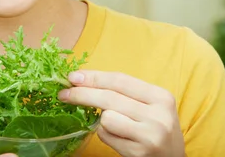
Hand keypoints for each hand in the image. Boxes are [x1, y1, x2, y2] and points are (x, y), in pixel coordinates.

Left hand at [58, 71, 184, 156]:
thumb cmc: (155, 128)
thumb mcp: (150, 106)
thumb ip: (125, 93)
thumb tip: (83, 80)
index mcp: (161, 96)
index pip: (120, 80)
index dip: (94, 77)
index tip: (74, 76)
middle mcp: (158, 114)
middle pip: (109, 98)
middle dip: (82, 94)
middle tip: (63, 93)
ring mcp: (149, 135)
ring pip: (106, 118)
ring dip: (102, 121)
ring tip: (117, 126)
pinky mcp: (139, 152)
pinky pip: (107, 137)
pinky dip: (106, 135)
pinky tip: (120, 138)